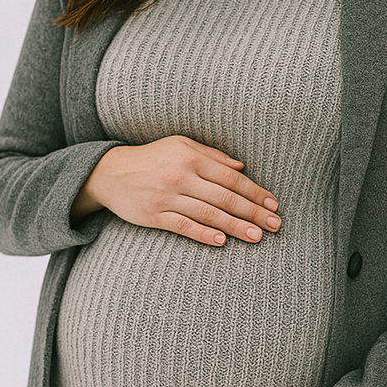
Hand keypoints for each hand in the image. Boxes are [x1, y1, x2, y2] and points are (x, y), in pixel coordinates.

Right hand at [70, 135, 280, 244]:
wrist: (110, 172)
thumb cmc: (153, 158)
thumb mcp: (180, 145)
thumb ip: (212, 155)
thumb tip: (242, 167)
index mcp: (191, 157)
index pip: (231, 177)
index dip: (255, 192)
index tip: (273, 204)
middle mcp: (181, 176)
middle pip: (225, 197)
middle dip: (253, 212)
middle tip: (275, 225)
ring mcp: (167, 196)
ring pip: (208, 214)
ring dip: (236, 226)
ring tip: (257, 236)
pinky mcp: (153, 215)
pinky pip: (183, 226)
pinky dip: (203, 234)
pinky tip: (222, 241)